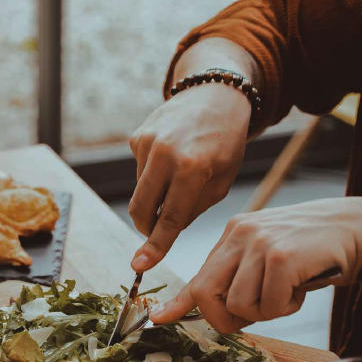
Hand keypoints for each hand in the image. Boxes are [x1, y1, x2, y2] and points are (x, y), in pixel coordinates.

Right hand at [129, 82, 251, 271]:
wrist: (215, 94)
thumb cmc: (225, 142)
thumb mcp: (222, 181)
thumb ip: (193, 209)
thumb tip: (164, 230)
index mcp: (191, 166)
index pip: (169, 218)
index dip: (155, 246)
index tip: (139, 266)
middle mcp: (164, 153)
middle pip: (140, 209)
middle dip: (147, 227)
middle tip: (159, 231)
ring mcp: (146, 143)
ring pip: (140, 192)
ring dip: (156, 197)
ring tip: (179, 178)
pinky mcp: (137, 137)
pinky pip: (140, 172)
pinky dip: (153, 177)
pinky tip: (171, 160)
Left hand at [150, 197, 361, 332]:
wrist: (358, 230)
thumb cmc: (312, 251)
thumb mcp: (268, 259)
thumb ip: (239, 279)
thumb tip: (212, 311)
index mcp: (233, 235)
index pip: (198, 275)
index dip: (177, 302)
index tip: (158, 318)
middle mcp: (240, 235)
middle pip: (207, 294)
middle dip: (225, 319)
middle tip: (252, 317)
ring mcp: (260, 243)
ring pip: (240, 305)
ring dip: (265, 312)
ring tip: (288, 291)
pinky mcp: (281, 257)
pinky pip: (269, 305)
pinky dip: (286, 308)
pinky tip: (301, 288)